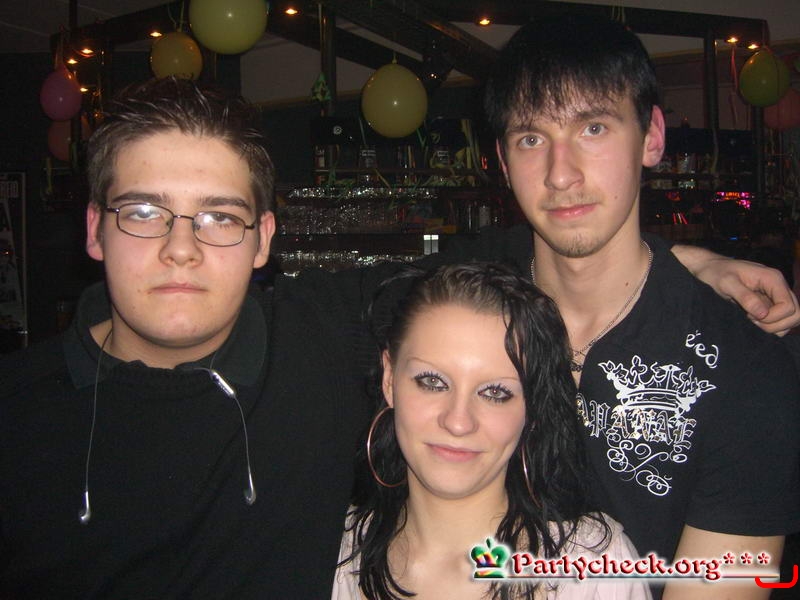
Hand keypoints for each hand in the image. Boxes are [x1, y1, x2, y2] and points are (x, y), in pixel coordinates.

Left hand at [673, 245, 799, 335]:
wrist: (710, 269)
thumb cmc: (717, 273)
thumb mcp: (726, 283)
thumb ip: (744, 297)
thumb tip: (763, 313)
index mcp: (773, 279)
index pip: (789, 307)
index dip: (773, 317)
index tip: (751, 316)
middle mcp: (779, 287)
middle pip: (795, 314)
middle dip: (776, 324)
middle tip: (753, 321)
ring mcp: (776, 295)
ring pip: (791, 318)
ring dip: (774, 326)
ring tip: (752, 320)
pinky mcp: (770, 303)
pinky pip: (781, 319)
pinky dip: (772, 325)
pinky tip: (754, 320)